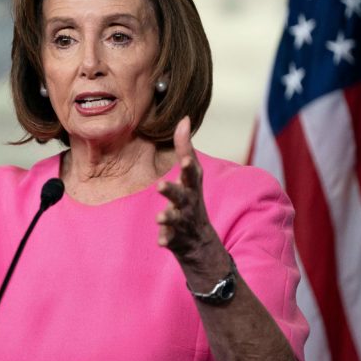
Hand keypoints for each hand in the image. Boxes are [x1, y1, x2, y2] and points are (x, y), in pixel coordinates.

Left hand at [155, 117, 222, 265]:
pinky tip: (160, 241)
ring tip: (160, 217)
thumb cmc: (192, 199)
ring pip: (175, 219)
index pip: (191, 174)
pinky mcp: (175, 238)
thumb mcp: (191, 174)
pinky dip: (166, 239)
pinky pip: (170, 239)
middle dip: (172, 191)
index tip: (185, 159)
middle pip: (182, 196)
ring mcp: (183, 222)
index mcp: (191, 187)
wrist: (201, 242)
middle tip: (160, 186)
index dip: (188, 166)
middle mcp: (189, 203)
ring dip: (168, 217)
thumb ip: (185, 148)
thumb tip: (183, 118)